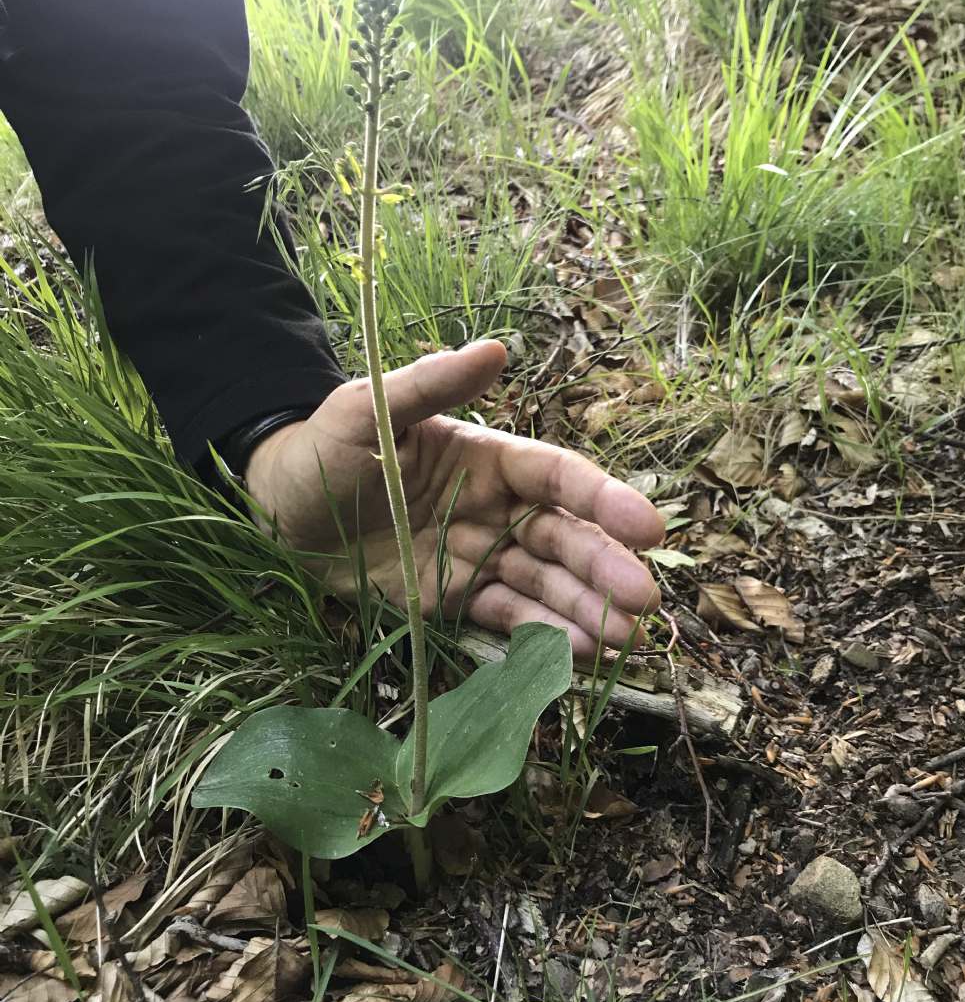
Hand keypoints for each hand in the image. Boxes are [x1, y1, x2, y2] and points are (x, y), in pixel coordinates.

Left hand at [244, 340, 663, 656]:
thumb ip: (433, 384)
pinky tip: (580, 652)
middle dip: (603, 566)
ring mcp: (477, 554)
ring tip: (624, 636)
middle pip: (561, 536)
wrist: (281, 510)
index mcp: (485, 457)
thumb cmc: (327, 445)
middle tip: (644, 599)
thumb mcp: (372, 407)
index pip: (555, 477)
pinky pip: (507, 617)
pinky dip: (544, 634)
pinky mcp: (454, 598)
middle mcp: (493, 507)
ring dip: (585, 608)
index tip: (646, 526)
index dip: (602, 499)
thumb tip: (496, 349)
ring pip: (543, 583)